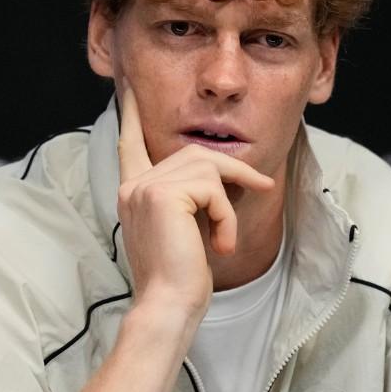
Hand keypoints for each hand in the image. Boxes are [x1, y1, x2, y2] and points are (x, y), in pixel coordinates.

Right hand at [115, 87, 274, 321]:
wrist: (168, 304)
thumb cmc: (178, 276)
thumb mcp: (180, 227)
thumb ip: (184, 196)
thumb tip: (215, 173)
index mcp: (132, 192)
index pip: (129, 144)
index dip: (130, 113)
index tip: (128, 87)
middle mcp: (133, 185)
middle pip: (194, 154)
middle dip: (232, 169)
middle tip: (262, 186)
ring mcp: (146, 187)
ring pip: (209, 167)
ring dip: (229, 204)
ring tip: (225, 240)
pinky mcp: (164, 194)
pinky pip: (213, 188)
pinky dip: (227, 216)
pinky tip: (220, 245)